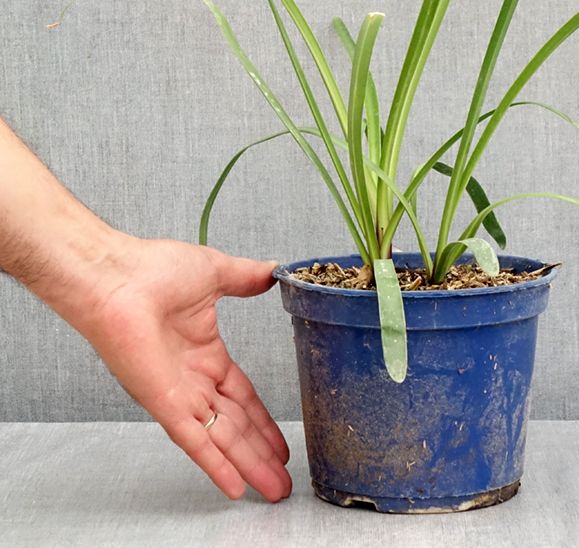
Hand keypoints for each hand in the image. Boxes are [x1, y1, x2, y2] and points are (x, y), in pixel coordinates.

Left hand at [83, 236, 290, 501]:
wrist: (115, 277)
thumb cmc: (152, 269)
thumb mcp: (215, 271)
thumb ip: (246, 278)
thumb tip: (272, 270)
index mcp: (204, 352)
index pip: (240, 395)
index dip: (261, 419)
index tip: (278, 439)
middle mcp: (192, 379)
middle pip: (235, 425)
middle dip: (260, 453)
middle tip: (282, 480)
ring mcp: (178, 394)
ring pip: (222, 438)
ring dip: (248, 465)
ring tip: (274, 489)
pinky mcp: (164, 402)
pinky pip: (194, 440)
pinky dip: (216, 464)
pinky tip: (234, 486)